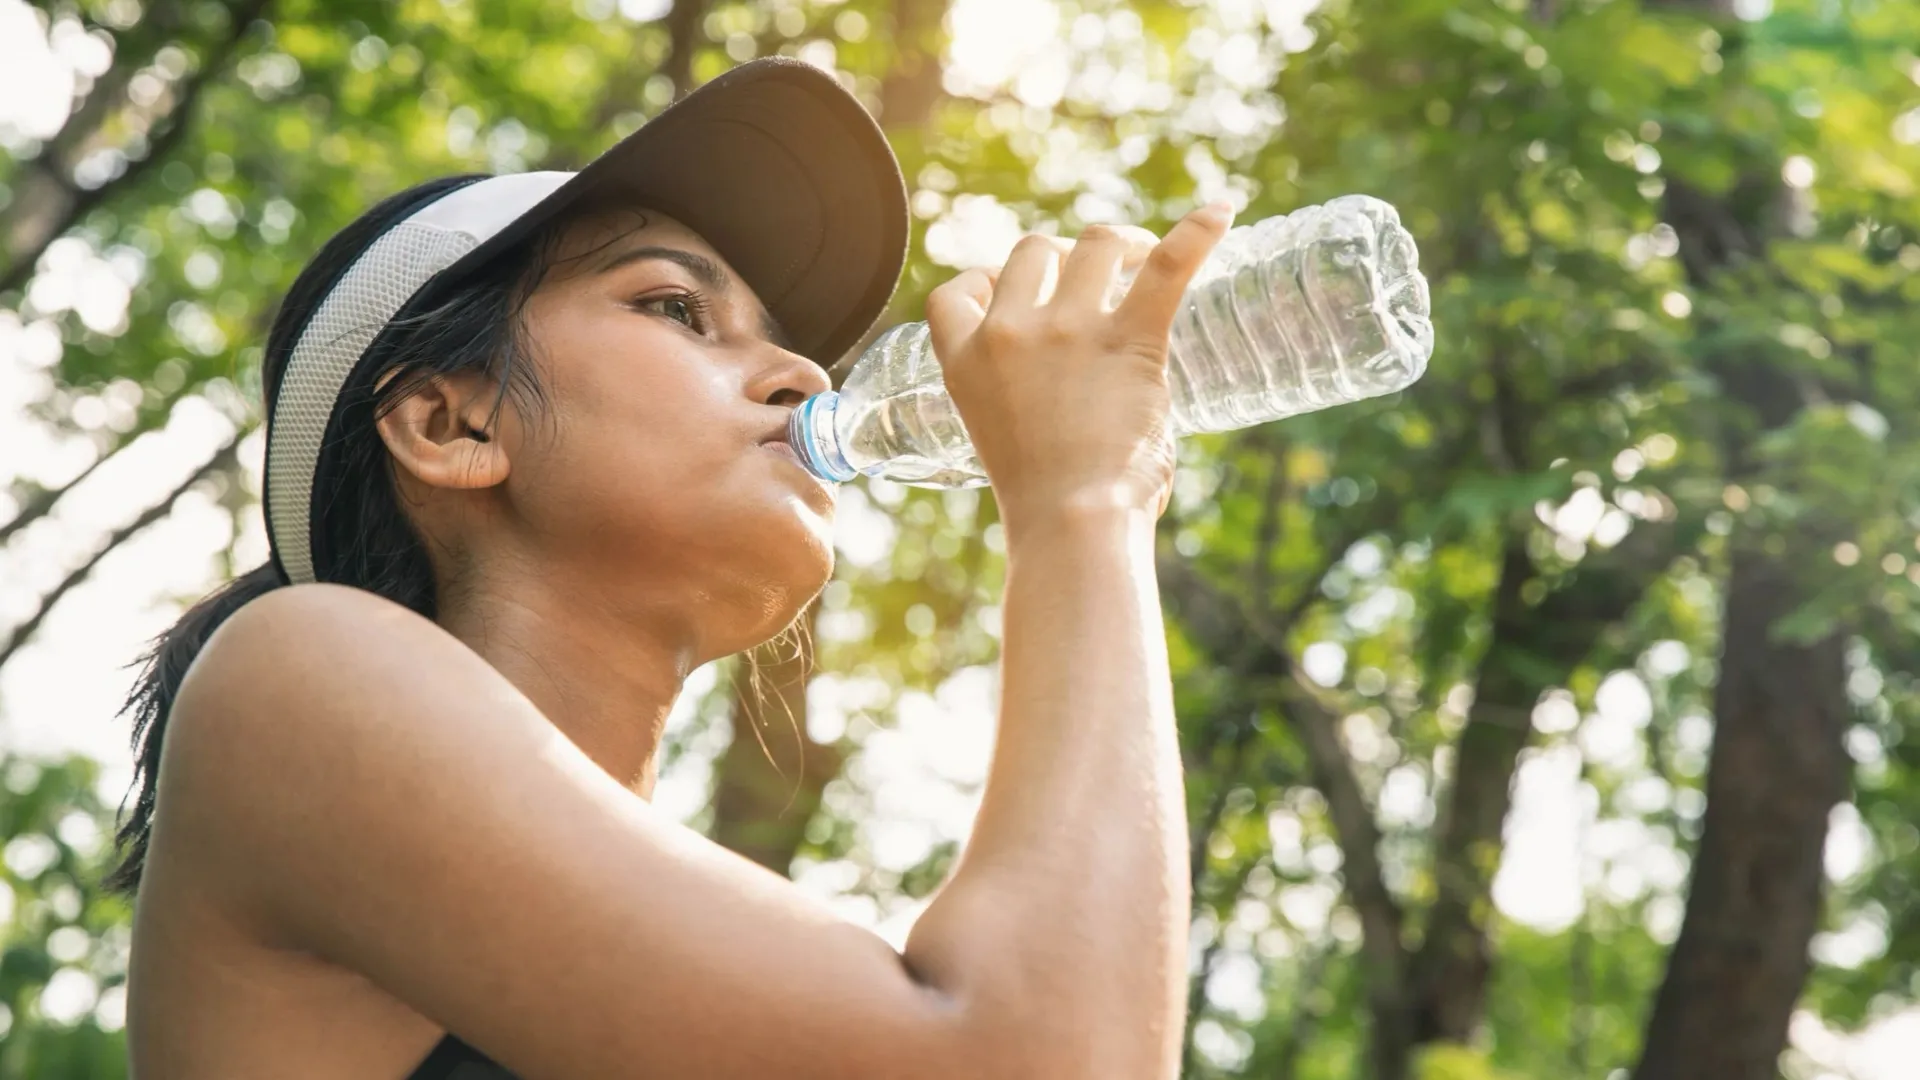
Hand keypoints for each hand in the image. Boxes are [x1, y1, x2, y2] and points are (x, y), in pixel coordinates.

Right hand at [923, 203, 1234, 535]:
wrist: (1071, 525)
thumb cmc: (1045, 507)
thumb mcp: (1002, 440)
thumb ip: (1021, 401)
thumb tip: (1080, 403)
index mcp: (964, 363)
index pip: (954, 293)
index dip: (983, 281)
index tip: (1010, 292)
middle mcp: (1008, 333)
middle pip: (1031, 251)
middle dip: (1062, 255)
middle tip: (1097, 277)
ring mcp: (1067, 330)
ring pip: (1091, 244)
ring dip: (1117, 244)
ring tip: (1141, 258)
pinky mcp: (1128, 338)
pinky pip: (1168, 265)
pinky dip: (1198, 232)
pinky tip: (1223, 213)